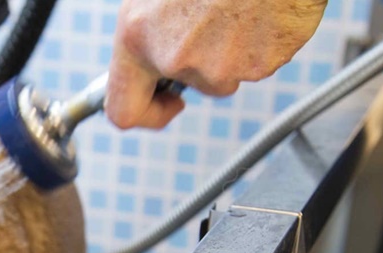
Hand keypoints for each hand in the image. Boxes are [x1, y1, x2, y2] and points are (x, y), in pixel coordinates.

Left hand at [106, 0, 327, 128]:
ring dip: (230, 52)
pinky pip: (255, 65)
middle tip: (211, 31)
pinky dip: (257, 44)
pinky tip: (256, 12)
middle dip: (198, 70)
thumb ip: (146, 30)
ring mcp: (218, 67)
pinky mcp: (258, 67)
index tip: (166, 98)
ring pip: (223, 76)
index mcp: (137, 37)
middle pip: (188, 86)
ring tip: (235, 9)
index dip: (148, 111)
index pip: (124, 111)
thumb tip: (146, 59)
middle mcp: (174, 58)